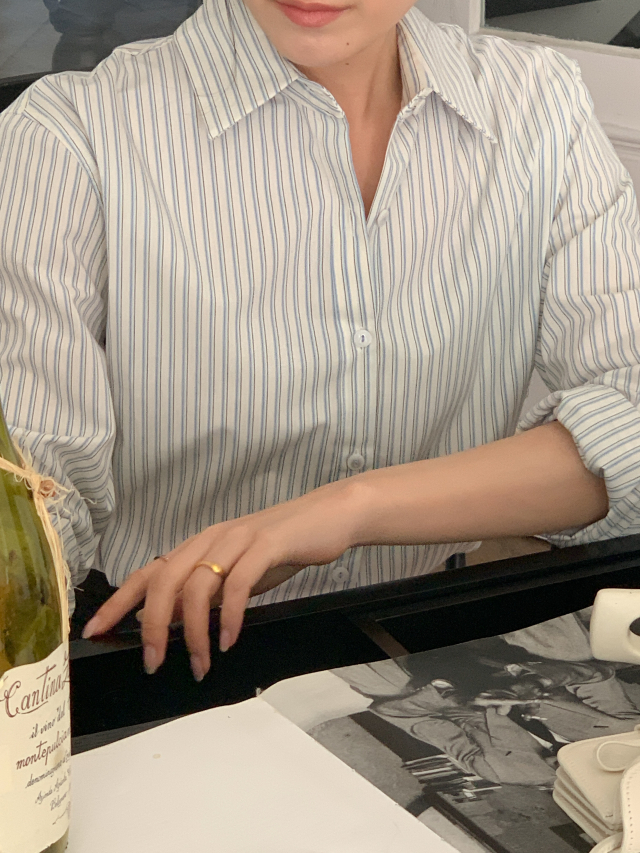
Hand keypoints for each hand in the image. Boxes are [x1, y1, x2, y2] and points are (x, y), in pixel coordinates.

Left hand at [82, 477, 365, 679]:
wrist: (327, 516)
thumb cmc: (282, 548)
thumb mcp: (237, 573)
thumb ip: (207, 593)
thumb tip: (174, 623)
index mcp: (199, 545)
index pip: (148, 571)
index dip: (119, 600)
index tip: (95, 629)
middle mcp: (211, 538)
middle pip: (165, 580)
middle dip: (153, 625)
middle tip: (153, 662)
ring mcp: (238, 539)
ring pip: (197, 585)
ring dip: (194, 632)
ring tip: (199, 663)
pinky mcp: (266, 544)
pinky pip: (238, 584)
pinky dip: (229, 616)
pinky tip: (229, 640)